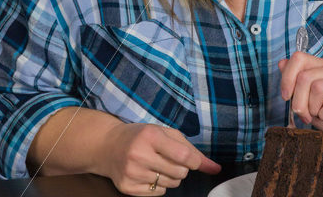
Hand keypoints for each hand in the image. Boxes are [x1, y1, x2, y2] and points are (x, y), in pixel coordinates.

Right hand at [96, 122, 220, 195]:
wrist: (108, 146)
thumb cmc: (142, 136)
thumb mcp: (164, 132)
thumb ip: (190, 149)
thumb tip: (215, 168)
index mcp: (151, 135)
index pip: (183, 155)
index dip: (196, 161)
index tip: (199, 163)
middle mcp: (140, 154)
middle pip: (180, 172)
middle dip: (181, 167)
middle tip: (169, 158)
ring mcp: (132, 173)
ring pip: (171, 184)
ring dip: (171, 176)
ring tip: (158, 164)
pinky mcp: (127, 188)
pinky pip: (158, 194)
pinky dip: (159, 185)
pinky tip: (149, 173)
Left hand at [278, 53, 322, 138]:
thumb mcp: (307, 99)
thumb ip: (295, 81)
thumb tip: (282, 62)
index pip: (299, 58)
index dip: (287, 78)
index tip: (286, 97)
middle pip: (305, 77)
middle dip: (299, 101)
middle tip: (305, 115)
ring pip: (317, 88)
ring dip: (313, 109)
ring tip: (321, 115)